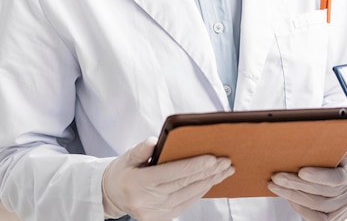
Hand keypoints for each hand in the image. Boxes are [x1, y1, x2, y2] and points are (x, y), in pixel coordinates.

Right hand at [102, 137, 233, 220]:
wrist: (111, 195)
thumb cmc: (123, 170)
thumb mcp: (128, 156)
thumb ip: (142, 149)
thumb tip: (154, 140)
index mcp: (138, 183)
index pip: (172, 173)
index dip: (194, 166)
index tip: (213, 158)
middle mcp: (146, 201)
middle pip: (184, 184)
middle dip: (209, 172)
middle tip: (227, 161)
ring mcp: (154, 213)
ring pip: (189, 195)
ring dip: (210, 182)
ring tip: (226, 170)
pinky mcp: (160, 219)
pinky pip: (186, 204)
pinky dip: (200, 192)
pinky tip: (211, 181)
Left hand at [268, 152, 346, 220]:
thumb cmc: (336, 156)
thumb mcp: (337, 149)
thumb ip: (331, 149)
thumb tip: (319, 142)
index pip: (337, 178)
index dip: (319, 176)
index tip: (301, 171)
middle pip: (322, 193)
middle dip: (296, 184)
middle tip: (276, 176)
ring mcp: (344, 209)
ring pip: (316, 206)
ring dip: (293, 195)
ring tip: (275, 185)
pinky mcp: (335, 219)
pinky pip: (316, 218)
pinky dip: (300, 208)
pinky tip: (287, 197)